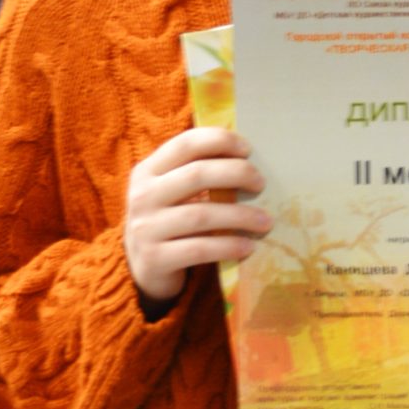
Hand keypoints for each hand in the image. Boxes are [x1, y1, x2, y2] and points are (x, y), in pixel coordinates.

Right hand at [123, 127, 269, 303]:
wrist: (143, 267)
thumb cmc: (170, 221)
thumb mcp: (173, 191)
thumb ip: (197, 173)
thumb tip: (248, 159)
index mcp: (148, 171)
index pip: (185, 144)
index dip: (220, 141)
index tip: (248, 150)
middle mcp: (143, 196)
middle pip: (196, 175)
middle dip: (236, 174)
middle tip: (260, 184)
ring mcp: (146, 228)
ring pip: (201, 215)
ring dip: (240, 216)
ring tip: (265, 221)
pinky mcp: (154, 259)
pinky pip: (199, 249)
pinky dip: (228, 246)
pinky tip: (248, 246)